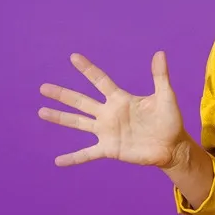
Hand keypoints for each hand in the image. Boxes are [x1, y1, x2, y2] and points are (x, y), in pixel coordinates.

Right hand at [38, 52, 186, 167]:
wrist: (172, 146)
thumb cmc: (169, 120)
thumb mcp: (166, 97)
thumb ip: (160, 77)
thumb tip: (160, 53)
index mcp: (120, 99)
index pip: (100, 81)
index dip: (88, 69)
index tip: (73, 57)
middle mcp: (109, 114)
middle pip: (81, 101)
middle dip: (63, 94)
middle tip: (43, 87)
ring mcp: (107, 131)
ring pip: (78, 123)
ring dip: (60, 118)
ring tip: (42, 112)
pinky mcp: (109, 149)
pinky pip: (87, 153)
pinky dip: (73, 158)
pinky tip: (58, 161)